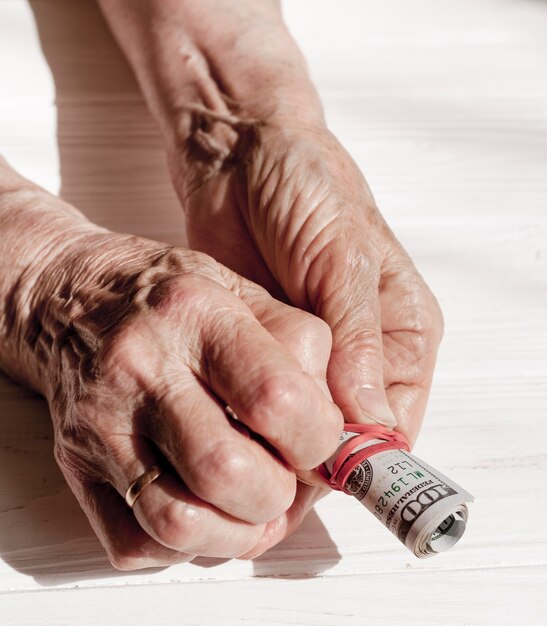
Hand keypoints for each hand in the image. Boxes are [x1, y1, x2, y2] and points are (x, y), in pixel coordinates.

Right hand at [26, 230, 341, 568]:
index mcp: (196, 314)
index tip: (320, 441)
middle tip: (284, 477)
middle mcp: (142, 367)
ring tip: (251, 506)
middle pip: (227, 471)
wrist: (71, 300)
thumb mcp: (242, 290)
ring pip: (179, 522)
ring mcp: (102, 421)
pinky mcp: (77, 464)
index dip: (317, 438)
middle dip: (279, 495)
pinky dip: (186, 548)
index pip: (275, 398)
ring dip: (237, 534)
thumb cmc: (166, 297)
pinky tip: (203, 510)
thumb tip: (344, 423)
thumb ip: (301, 345)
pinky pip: (133, 543)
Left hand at [169, 119, 443, 444]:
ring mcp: (311, 359)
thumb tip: (370, 423)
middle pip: (347, 437)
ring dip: (275, 440)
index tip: (320, 473)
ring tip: (241, 443)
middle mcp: (362, 358)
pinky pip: (261, 403)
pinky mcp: (265, 352)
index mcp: (403, 337)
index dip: (363, 458)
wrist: (242, 155)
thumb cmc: (308, 188)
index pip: (395, 424)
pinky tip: (223, 420)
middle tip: (267, 465)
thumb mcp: (342, 257)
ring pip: (300, 428)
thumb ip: (357, 339)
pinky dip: (245, 419)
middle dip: (311, 455)